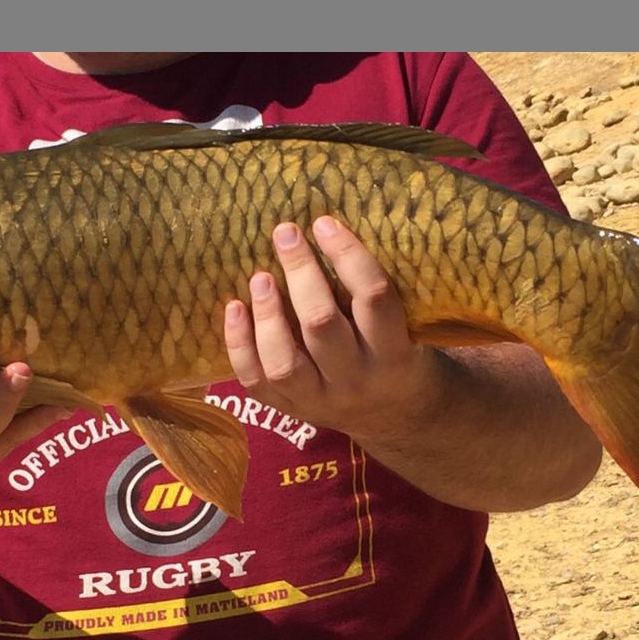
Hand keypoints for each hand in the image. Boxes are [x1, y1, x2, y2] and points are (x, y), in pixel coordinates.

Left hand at [223, 217, 441, 439]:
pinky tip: (235, 308)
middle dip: (301, 274)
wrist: (396, 416)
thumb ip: (372, 293)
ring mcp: (319, 400)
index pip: (374, 298)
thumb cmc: (397, 352)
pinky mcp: (288, 409)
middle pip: (322, 325)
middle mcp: (356, 380)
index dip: (348, 256)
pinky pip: (256, 380)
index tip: (325, 224)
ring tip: (260, 276)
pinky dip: (239, 343)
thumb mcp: (403, 327)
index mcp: (394, 354)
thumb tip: (324, 229)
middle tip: (286, 234)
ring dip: (268, 313)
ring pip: (285, 361)